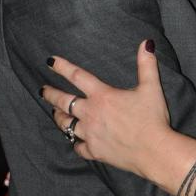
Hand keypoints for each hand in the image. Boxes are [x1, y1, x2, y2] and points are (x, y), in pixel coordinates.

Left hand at [41, 40, 171, 180]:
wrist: (153, 151)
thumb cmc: (152, 118)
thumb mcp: (151, 87)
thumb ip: (146, 64)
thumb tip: (146, 43)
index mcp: (102, 96)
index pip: (77, 76)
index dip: (62, 67)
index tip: (50, 61)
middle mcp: (91, 114)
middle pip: (63, 102)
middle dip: (51, 94)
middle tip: (42, 90)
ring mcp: (90, 134)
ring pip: (66, 125)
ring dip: (58, 117)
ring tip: (55, 113)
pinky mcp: (94, 151)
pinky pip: (78, 147)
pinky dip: (75, 142)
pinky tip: (76, 141)